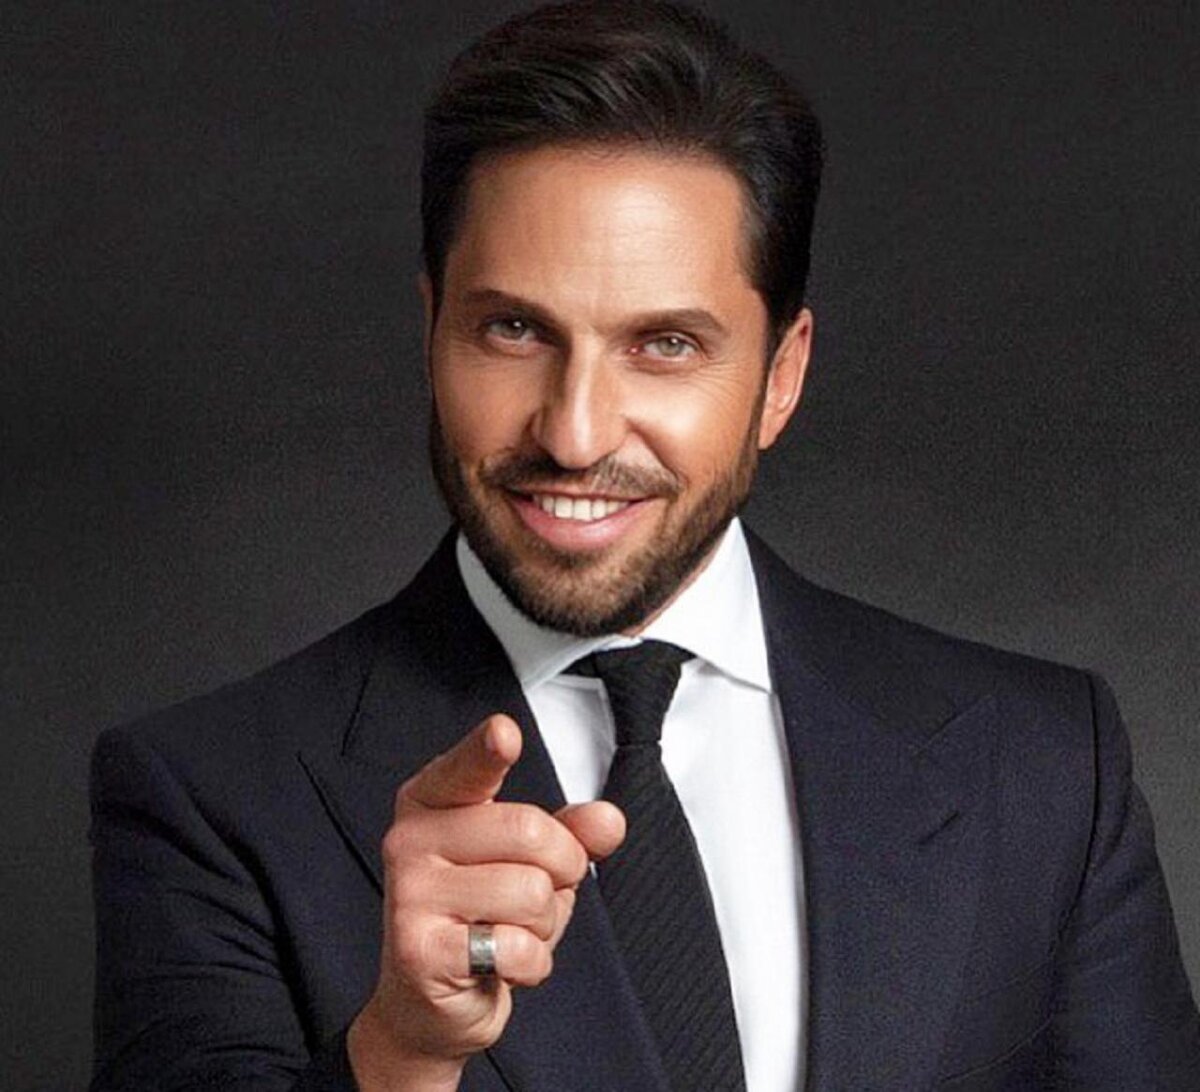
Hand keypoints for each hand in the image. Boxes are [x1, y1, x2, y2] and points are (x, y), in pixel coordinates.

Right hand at [348, 715, 624, 1091]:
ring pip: (531, 892)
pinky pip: (516, 947)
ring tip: (509, 930)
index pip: (468, 767)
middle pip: (530, 831)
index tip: (505, 731)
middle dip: (560, 869)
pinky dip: (530, 963)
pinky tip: (501, 963)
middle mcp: (411, 838)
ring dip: (544, 924)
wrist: (428, 1002)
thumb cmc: (480, 915)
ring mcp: (409, 894)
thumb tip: (607, 820)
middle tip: (535, 892)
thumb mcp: (531, 863)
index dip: (489, 749)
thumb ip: (571, 832)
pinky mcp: (419, 950)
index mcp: (433, 800)